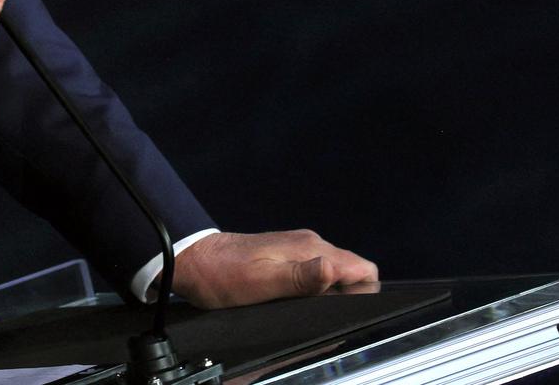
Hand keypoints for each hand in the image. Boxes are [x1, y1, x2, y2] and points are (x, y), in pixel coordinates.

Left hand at [171, 230, 378, 308]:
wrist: (194, 261)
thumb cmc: (223, 275)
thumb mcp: (262, 282)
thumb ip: (301, 278)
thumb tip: (332, 269)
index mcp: (309, 249)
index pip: (362, 269)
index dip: (364, 293)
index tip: (345, 310)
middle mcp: (309, 245)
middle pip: (351, 273)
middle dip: (347, 297)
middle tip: (320, 314)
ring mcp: (297, 250)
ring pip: (334, 274)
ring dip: (328, 295)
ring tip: (304, 310)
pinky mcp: (286, 257)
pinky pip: (314, 274)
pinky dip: (313, 290)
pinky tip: (294, 301)